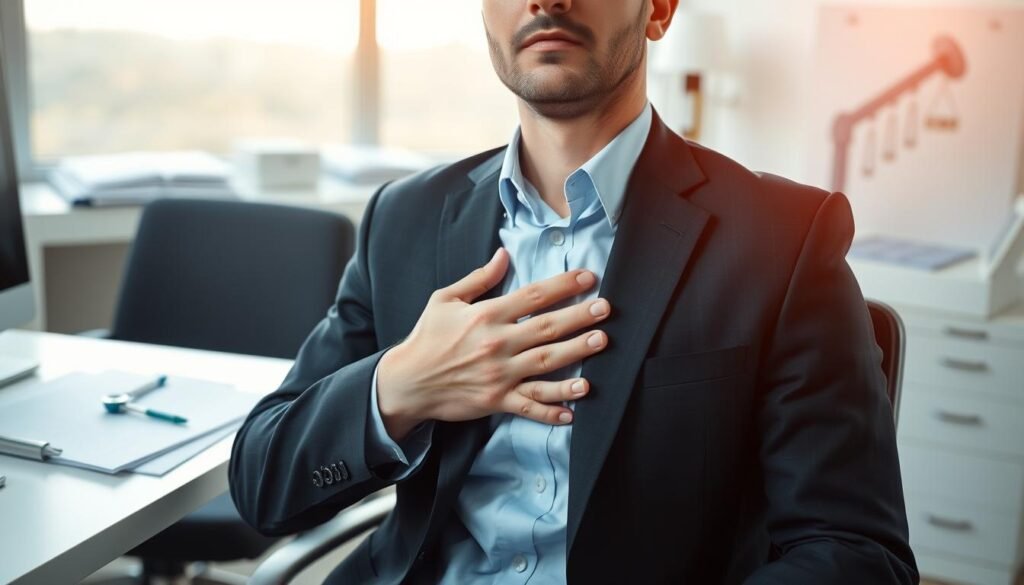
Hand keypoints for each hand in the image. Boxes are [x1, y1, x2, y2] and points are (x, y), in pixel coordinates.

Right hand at [376, 247, 610, 439]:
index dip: (563, 286)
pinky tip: (575, 408)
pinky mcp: (496, 401)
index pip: (532, 297)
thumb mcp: (445, 300)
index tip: (588, 278)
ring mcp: (499, 375)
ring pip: (546, 364)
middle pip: (546, 328)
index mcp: (486, 316)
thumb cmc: (427, 338)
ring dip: (576, 353)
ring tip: (601, 342)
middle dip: (579, 316)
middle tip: (605, 308)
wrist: (406, 383)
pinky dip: (551, 409)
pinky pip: (530, 406)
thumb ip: (479, 279)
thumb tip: (504, 254)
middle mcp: (497, 344)